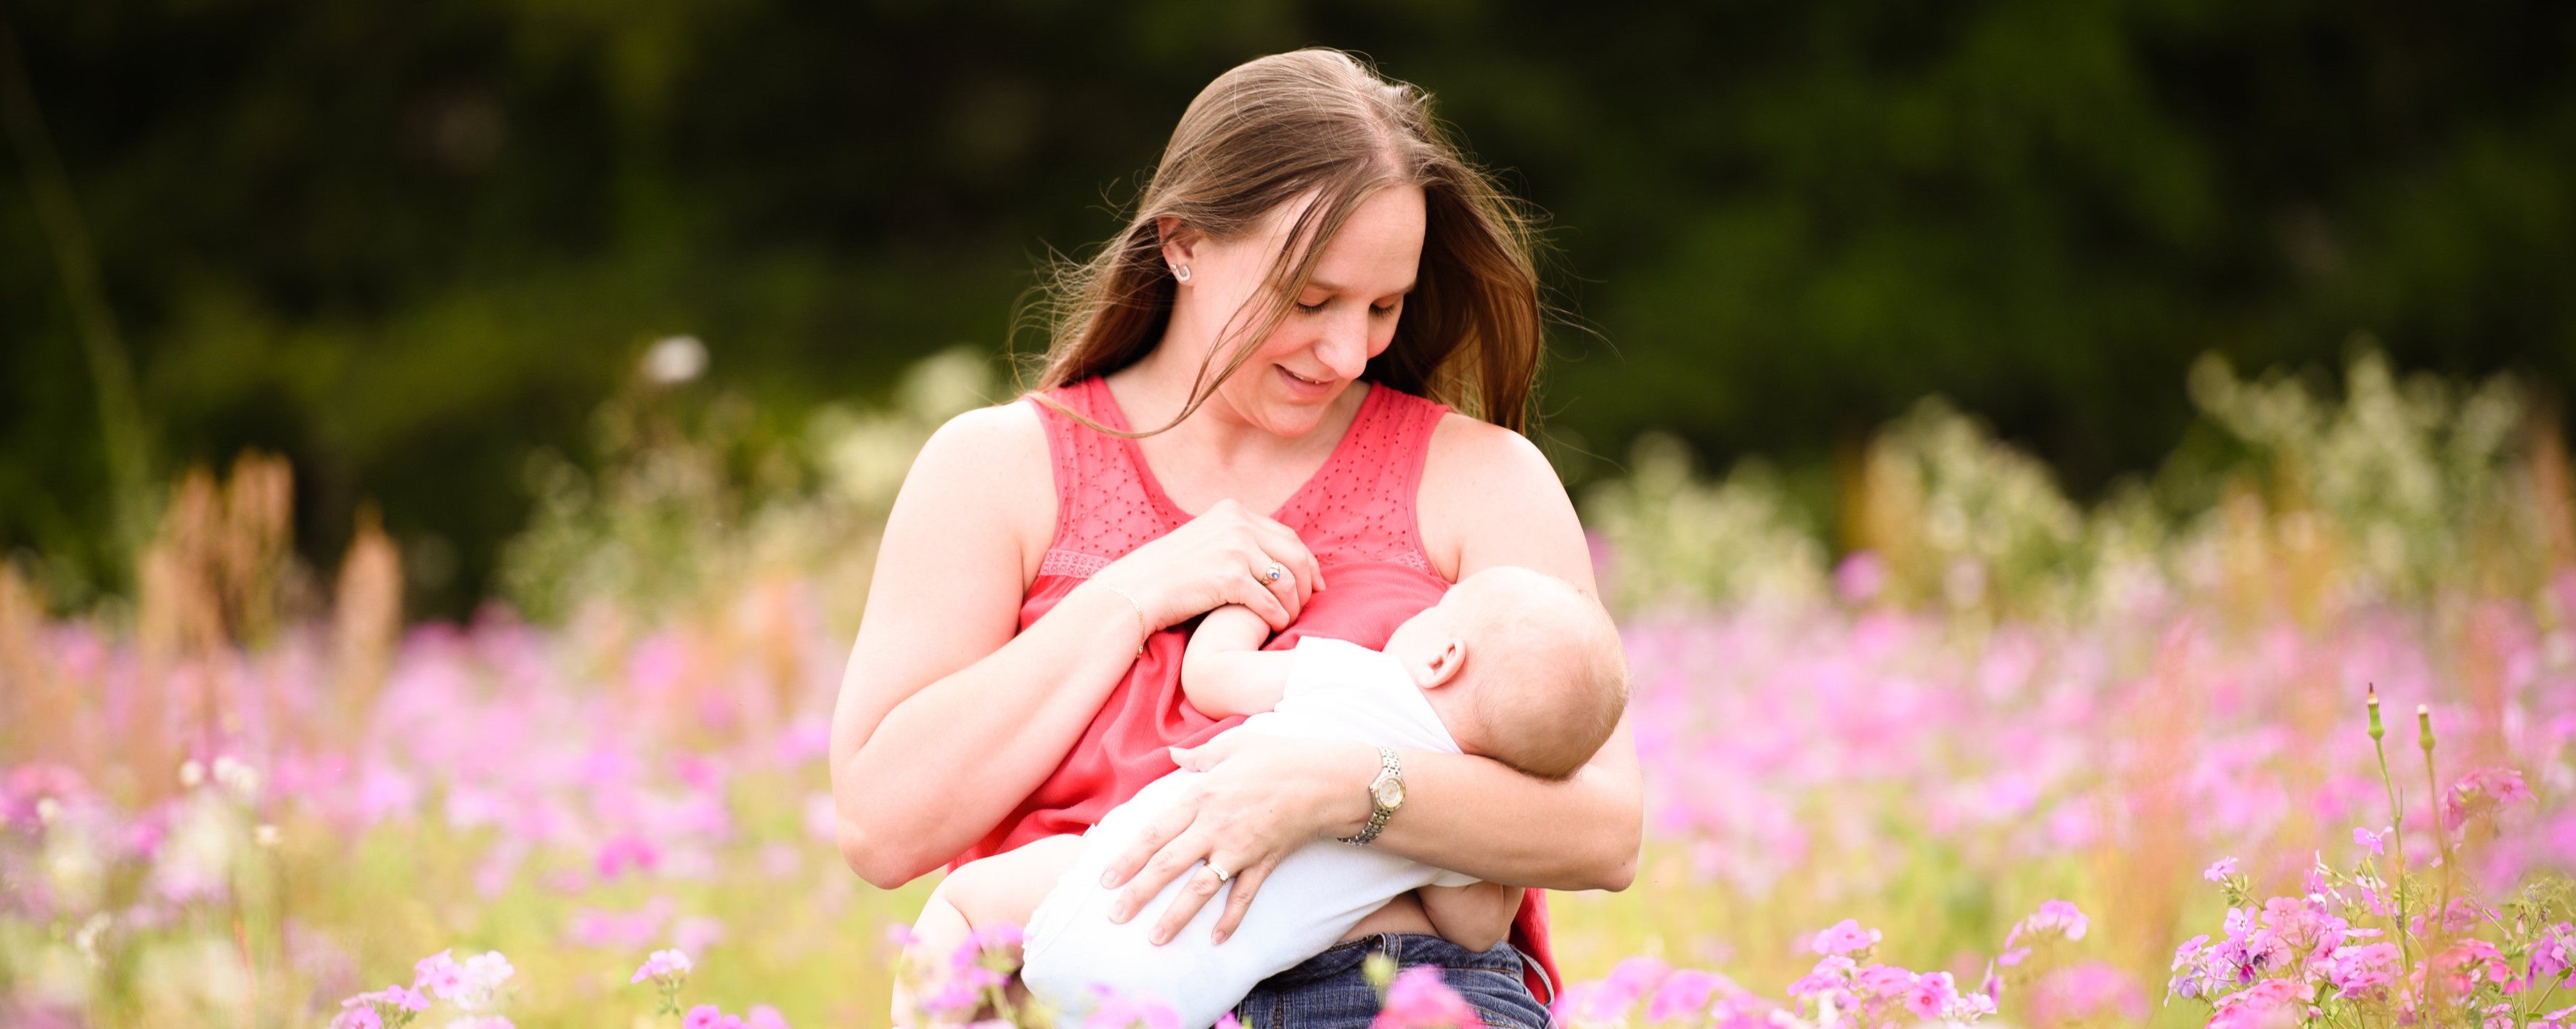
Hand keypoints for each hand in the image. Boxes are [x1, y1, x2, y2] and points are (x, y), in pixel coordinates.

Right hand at [1092, 499, 1323, 631]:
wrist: (1137, 588)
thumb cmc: (1169, 571)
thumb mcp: (1206, 539)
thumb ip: (1238, 539)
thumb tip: (1277, 557)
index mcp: (1233, 511)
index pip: (1286, 534)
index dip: (1306, 559)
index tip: (1315, 581)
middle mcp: (1237, 524)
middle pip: (1295, 554)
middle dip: (1308, 582)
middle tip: (1312, 602)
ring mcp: (1234, 548)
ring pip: (1287, 580)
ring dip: (1294, 604)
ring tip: (1290, 618)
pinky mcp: (1230, 577)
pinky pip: (1270, 601)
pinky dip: (1277, 616)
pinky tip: (1275, 626)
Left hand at [1097, 734, 1378, 944]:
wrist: (1327, 779)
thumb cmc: (1279, 757)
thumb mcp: (1235, 745)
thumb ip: (1200, 755)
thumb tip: (1173, 754)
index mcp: (1201, 796)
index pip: (1155, 832)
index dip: (1128, 857)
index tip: (1106, 879)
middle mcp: (1215, 827)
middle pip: (1169, 865)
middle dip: (1139, 892)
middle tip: (1114, 916)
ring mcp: (1240, 849)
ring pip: (1201, 888)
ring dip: (1176, 916)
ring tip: (1154, 939)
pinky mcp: (1264, 862)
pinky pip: (1244, 896)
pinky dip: (1231, 919)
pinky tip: (1216, 940)